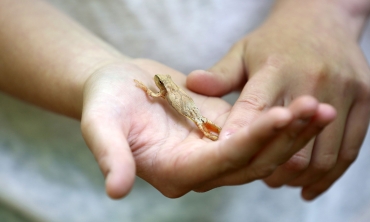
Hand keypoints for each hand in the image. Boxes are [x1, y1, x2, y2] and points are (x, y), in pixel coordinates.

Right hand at [80, 59, 334, 198]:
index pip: (222, 162)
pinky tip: (304, 101)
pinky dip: (281, 120)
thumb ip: (110, 157)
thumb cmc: (104, 103)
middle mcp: (200, 170)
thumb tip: (115, 190)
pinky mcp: (224, 132)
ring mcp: (215, 152)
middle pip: (252, 162)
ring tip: (320, 106)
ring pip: (263, 151)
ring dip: (292, 131)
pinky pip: (258, 131)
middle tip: (317, 108)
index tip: (280, 113)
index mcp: (175, 173)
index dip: (251, 141)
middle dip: (285, 138)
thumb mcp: (100, 126)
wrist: (118, 85)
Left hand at [187, 1, 369, 199]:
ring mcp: (344, 92)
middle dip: (271, 166)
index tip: (225, 157)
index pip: (255, 108)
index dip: (240, 135)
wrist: (323, 17)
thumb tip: (192, 85)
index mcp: (277, 67)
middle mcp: (313, 80)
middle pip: (292, 140)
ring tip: (281, 182)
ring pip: (323, 154)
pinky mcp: (365, 102)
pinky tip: (309, 187)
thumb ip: (220, 74)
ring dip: (299, 177)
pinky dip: (328, 176)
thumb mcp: (244, 51)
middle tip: (256, 177)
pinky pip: (349, 151)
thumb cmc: (276, 40)